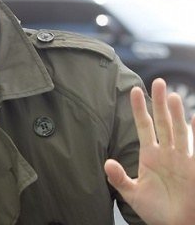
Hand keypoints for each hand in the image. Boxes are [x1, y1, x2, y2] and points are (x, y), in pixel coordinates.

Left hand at [104, 78, 194, 224]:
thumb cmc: (155, 211)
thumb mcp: (132, 194)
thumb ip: (119, 178)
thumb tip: (107, 163)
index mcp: (149, 153)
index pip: (143, 124)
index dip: (138, 108)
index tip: (133, 90)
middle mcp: (166, 151)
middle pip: (162, 121)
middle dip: (159, 102)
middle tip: (158, 81)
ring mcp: (181, 158)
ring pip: (178, 130)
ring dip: (176, 113)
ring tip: (172, 96)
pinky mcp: (194, 167)